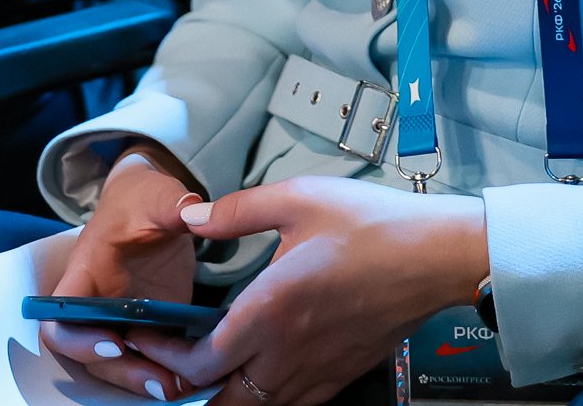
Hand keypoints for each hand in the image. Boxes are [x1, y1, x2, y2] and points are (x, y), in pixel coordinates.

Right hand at [41, 151, 205, 397]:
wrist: (152, 204)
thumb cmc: (142, 199)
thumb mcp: (158, 196)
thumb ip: (172, 205)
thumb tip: (193, 211)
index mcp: (85, 275)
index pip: (60, 319)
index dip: (78, 340)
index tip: (115, 344)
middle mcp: (97, 304)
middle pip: (91, 355)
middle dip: (121, 373)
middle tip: (160, 383)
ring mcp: (123, 318)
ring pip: (119, 363)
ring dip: (142, 380)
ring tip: (177, 388)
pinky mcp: (152, 324)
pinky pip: (148, 357)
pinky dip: (164, 371)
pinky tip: (192, 379)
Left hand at [164, 178, 489, 405]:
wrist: (437, 256)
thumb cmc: (373, 225)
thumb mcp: (298, 199)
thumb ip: (236, 211)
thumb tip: (191, 217)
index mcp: (269, 312)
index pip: (199, 362)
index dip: (162, 357)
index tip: (145, 337)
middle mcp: (287, 354)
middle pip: (220, 401)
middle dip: (185, 388)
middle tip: (168, 359)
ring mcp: (316, 372)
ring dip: (223, 395)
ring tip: (206, 368)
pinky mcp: (340, 376)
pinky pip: (289, 404)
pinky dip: (262, 397)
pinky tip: (257, 371)